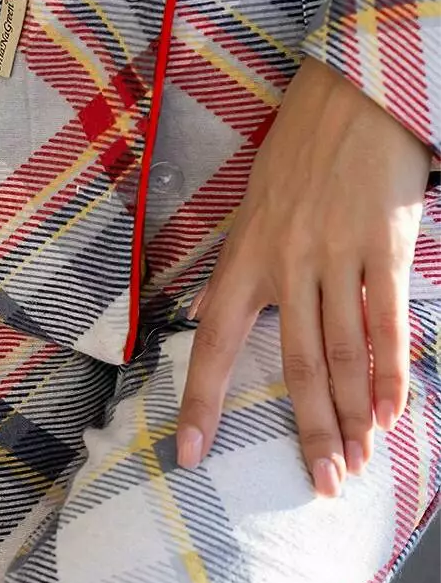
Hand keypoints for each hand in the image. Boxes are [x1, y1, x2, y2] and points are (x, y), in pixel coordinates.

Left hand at [175, 56, 430, 497]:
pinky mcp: (381, 247)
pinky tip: (393, 413)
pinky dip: (391, 372)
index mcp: (243, 256)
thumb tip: (201, 313)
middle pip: (296, 364)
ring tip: (359, 462)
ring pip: (343, 354)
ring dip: (354, 416)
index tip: (189, 455)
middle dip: (309, 431)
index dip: (200, 401)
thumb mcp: (248, 208)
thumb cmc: (298, 154)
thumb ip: (230, 269)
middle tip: (323, 485)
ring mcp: (334, 255)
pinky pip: (386, 322)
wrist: (351, 97)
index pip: (212, 342)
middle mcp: (284, 262)